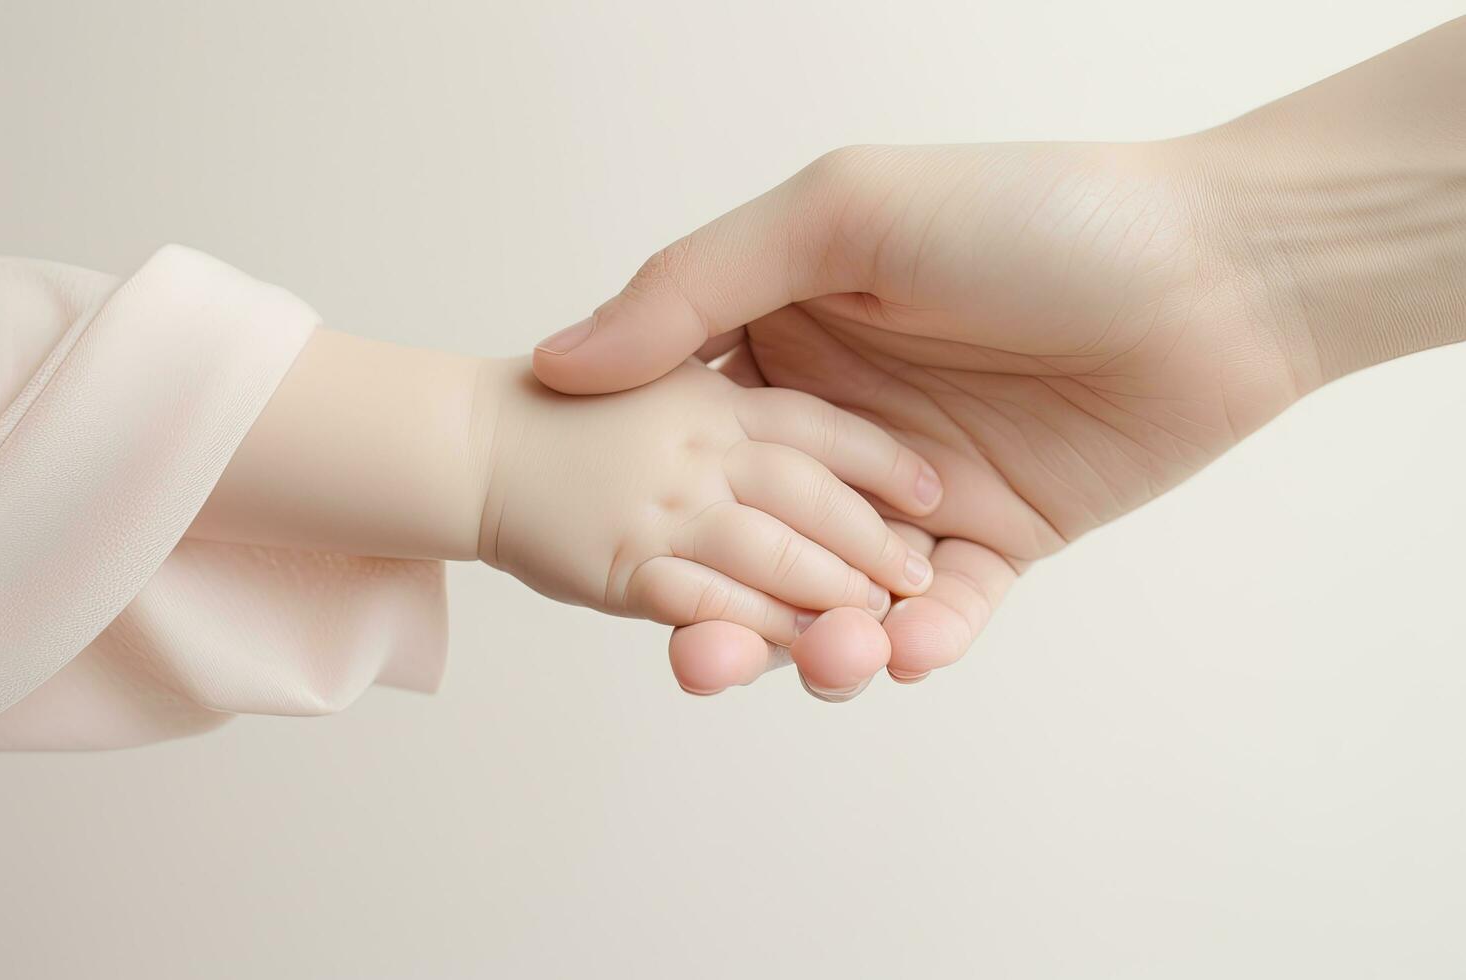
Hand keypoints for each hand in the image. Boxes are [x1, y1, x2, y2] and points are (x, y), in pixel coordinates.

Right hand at [534, 140, 1299, 695]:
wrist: (1218, 269)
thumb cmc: (1029, 216)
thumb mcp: (839, 216)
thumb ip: (697, 286)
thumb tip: (562, 359)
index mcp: (788, 343)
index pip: (689, 443)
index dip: (646, 507)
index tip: (605, 559)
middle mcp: (843, 425)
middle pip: (756, 541)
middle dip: (725, 610)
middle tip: (699, 656)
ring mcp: (919, 492)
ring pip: (840, 594)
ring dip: (821, 642)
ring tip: (829, 656)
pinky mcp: (998, 540)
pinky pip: (944, 613)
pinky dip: (922, 643)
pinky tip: (911, 648)